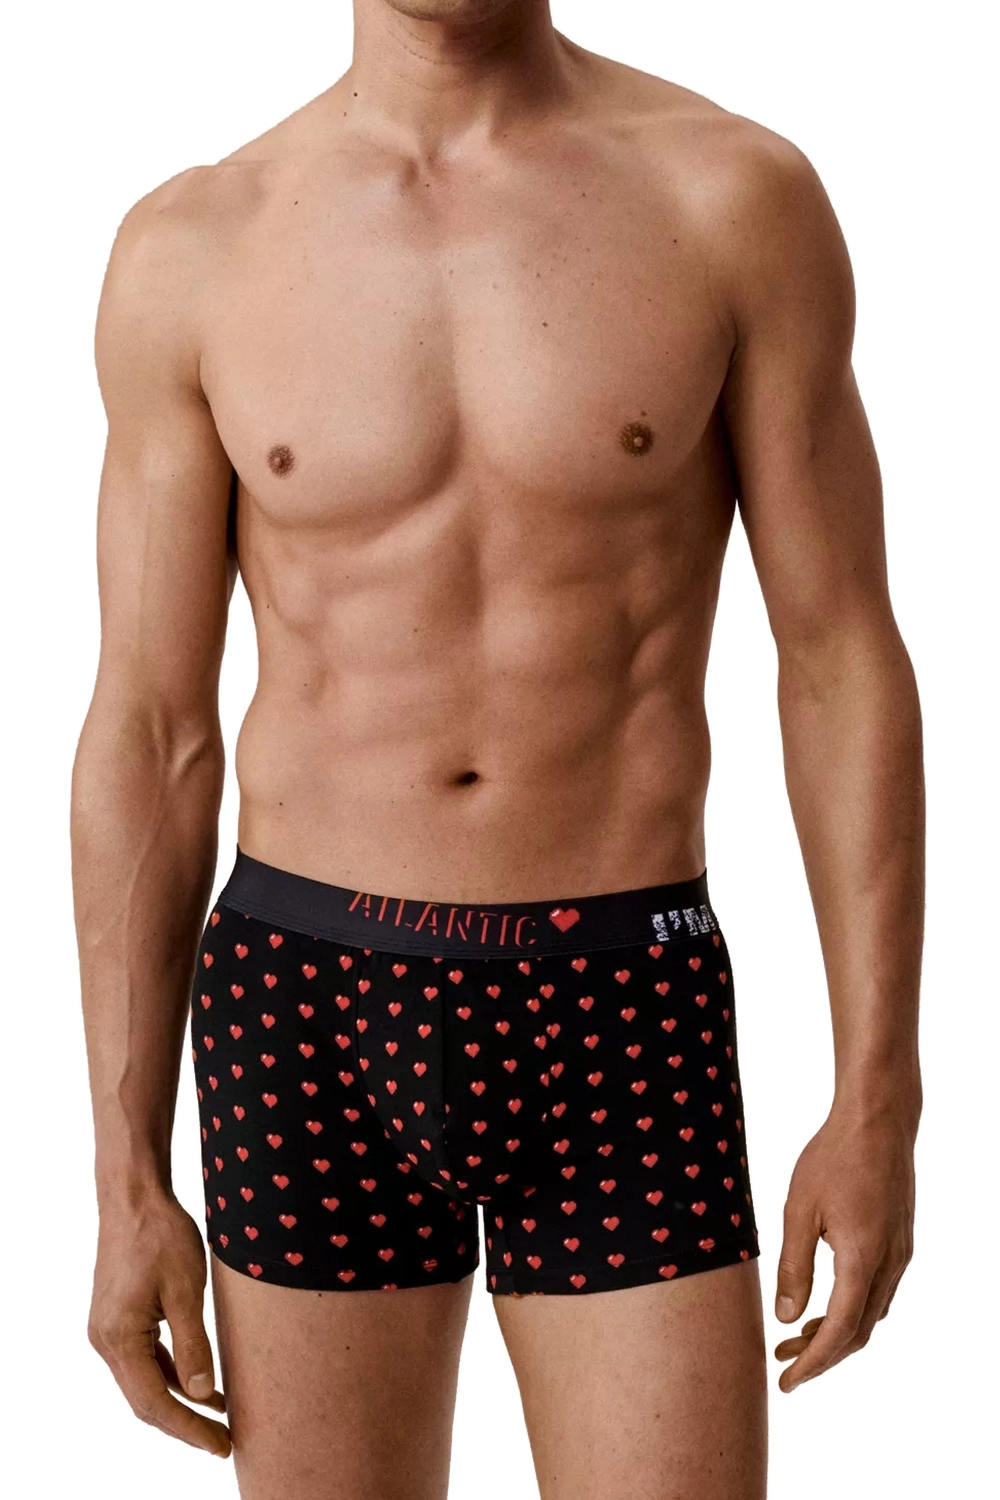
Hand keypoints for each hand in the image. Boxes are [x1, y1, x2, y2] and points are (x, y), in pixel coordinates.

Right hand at [88, 1191, 230, 1455]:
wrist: (134, 1196)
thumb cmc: (160, 1235)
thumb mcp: (185, 1290)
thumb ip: (193, 1345)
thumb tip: (204, 1394)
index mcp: (119, 1339)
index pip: (155, 1403)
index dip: (189, 1429)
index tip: (221, 1445)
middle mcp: (106, 1341)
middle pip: (146, 1399)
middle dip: (185, 1423)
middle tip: (224, 1441)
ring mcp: (109, 1329)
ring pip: (144, 1380)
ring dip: (179, 1399)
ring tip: (220, 1415)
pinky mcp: (118, 1317)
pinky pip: (144, 1358)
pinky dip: (170, 1373)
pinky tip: (199, 1380)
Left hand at [774, 1100, 914, 1391]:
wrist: (878, 1120)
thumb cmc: (834, 1156)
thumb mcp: (799, 1209)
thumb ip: (793, 1266)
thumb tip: (786, 1317)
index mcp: (862, 1259)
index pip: (840, 1331)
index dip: (813, 1363)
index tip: (787, 1383)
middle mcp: (890, 1264)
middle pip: (859, 1331)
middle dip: (821, 1355)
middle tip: (782, 1363)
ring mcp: (900, 1253)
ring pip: (871, 1314)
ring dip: (837, 1332)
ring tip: (795, 1336)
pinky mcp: (900, 1240)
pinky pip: (879, 1292)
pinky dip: (852, 1309)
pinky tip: (826, 1302)